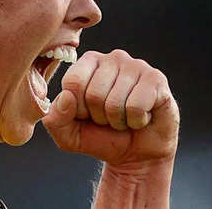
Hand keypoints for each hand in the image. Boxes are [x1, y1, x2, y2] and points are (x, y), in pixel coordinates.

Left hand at [42, 49, 178, 166]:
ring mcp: (136, 66)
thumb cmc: (100, 136)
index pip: (73, 83)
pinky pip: (136, 106)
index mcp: (87, 62)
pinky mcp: (156, 80)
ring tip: (125, 117)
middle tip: (110, 118)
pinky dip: (136, 121)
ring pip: (115, 102)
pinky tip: (141, 117)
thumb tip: (65, 98)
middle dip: (100, 117)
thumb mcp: (68, 134)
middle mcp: (112, 58)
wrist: (137, 154)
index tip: (87, 115)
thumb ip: (55, 119)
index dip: (78, 109)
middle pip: (93, 94)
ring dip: (118, 121)